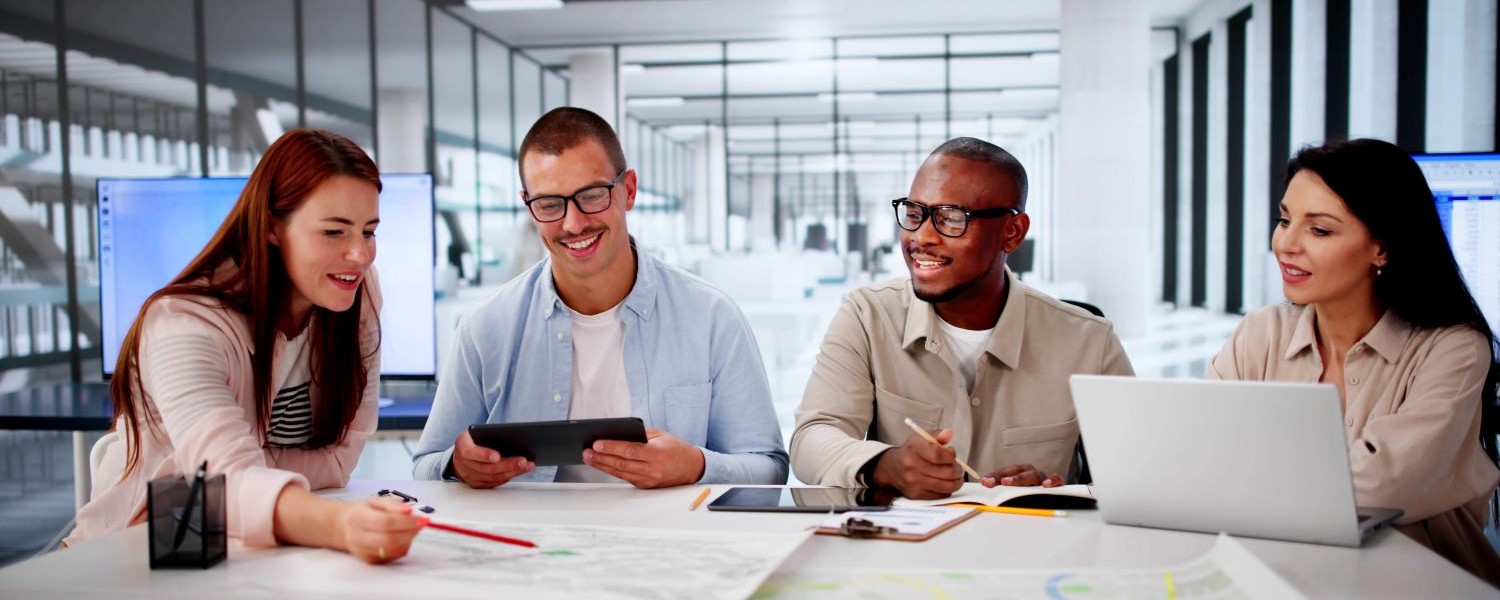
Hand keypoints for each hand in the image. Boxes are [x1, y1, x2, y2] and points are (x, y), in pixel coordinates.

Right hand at [338, 499, 424, 563]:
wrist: (345, 528)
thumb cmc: (363, 513)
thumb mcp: (376, 501)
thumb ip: (393, 504)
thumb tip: (409, 511)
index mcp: (358, 517)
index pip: (385, 522)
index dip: (406, 522)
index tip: (421, 518)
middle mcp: (358, 537)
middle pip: (389, 539)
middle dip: (410, 532)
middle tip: (421, 524)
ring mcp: (363, 551)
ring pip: (393, 550)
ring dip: (409, 539)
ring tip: (411, 528)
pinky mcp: (371, 560)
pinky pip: (393, 556)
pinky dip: (404, 546)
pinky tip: (403, 537)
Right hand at [451, 429, 532, 487]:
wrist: (461, 454)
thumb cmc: (472, 440)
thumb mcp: (475, 432)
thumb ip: (488, 434)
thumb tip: (512, 435)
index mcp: (462, 446)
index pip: (470, 452)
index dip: (483, 455)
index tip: (497, 456)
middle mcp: (464, 464)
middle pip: (487, 468)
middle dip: (507, 465)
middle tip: (523, 461)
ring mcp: (470, 476)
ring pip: (493, 477)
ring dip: (512, 472)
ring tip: (527, 465)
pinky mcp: (477, 484)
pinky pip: (494, 482)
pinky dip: (509, 477)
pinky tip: (520, 471)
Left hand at [583, 427, 704, 488]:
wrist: (692, 468)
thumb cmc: (676, 449)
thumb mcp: (661, 435)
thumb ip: (640, 435)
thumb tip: (617, 434)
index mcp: (656, 453)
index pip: (629, 450)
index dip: (611, 447)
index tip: (597, 444)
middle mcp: (652, 469)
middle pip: (621, 463)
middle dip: (601, 457)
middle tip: (586, 452)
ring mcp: (648, 480)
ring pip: (620, 472)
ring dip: (602, 465)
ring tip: (589, 458)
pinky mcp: (645, 486)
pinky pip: (625, 477)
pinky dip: (612, 471)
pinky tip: (602, 465)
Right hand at [871, 428, 962, 499]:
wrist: (892, 468)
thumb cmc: (911, 452)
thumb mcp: (921, 438)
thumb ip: (937, 435)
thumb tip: (948, 433)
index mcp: (913, 448)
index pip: (938, 455)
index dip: (951, 456)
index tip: (952, 454)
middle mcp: (911, 466)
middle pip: (946, 472)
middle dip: (958, 470)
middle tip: (958, 467)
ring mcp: (913, 482)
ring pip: (946, 486)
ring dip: (956, 482)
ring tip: (955, 476)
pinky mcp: (916, 495)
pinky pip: (941, 495)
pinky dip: (947, 490)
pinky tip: (945, 483)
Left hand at [980, 463, 1062, 487]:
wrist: (1049, 497)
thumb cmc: (1026, 494)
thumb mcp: (1011, 493)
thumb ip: (999, 490)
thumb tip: (985, 486)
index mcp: (1018, 472)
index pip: (1005, 471)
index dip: (995, 476)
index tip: (985, 481)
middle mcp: (1030, 473)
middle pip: (1019, 471)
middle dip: (1007, 477)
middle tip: (1001, 482)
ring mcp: (1043, 478)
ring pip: (1035, 475)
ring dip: (1023, 478)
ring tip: (1013, 483)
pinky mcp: (1057, 485)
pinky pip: (1057, 480)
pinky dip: (1053, 480)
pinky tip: (1047, 485)